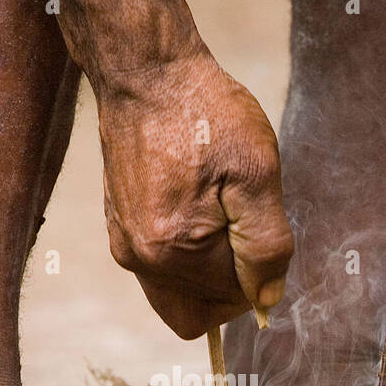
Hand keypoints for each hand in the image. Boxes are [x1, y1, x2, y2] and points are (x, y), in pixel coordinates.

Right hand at [96, 55, 291, 339]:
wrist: (146, 74)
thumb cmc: (207, 115)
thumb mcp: (258, 173)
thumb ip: (267, 246)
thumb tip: (266, 299)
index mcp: (174, 252)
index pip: (232, 302)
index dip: (259, 276)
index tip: (260, 231)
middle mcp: (141, 260)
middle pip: (199, 311)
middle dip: (229, 283)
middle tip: (241, 227)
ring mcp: (125, 246)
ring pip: (177, 294)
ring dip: (207, 269)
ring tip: (218, 210)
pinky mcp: (118, 230)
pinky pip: (159, 269)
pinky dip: (185, 252)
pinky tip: (196, 203)